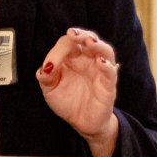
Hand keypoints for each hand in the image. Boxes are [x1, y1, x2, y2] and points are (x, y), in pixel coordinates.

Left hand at [36, 28, 119, 156]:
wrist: (81, 122)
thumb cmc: (67, 101)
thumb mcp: (50, 89)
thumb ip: (46, 77)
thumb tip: (46, 67)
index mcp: (73, 58)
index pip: (67, 44)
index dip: (59, 50)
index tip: (50, 65)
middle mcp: (88, 60)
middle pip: (89, 39)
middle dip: (81, 35)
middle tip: (73, 34)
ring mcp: (100, 70)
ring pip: (105, 51)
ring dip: (98, 44)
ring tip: (89, 42)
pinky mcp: (108, 84)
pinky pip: (111, 72)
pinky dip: (107, 66)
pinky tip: (100, 63)